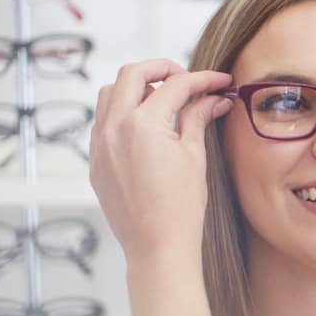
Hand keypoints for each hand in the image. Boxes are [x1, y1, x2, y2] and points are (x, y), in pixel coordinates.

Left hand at [90, 59, 232, 265]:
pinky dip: (123, 112)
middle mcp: (114, 128)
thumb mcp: (194, 156)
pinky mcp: (96, 160)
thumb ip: (198, 119)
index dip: (202, 79)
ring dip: (136, 88)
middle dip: (162, 69)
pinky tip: (146, 127)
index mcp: (143, 124)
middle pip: (133, 73)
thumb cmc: (180, 208)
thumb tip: (213, 99)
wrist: (157, 246)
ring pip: (110, 93)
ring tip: (163, 101)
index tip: (219, 82)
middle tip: (187, 79)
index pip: (175, 85)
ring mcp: (100, 144)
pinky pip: (103, 121)